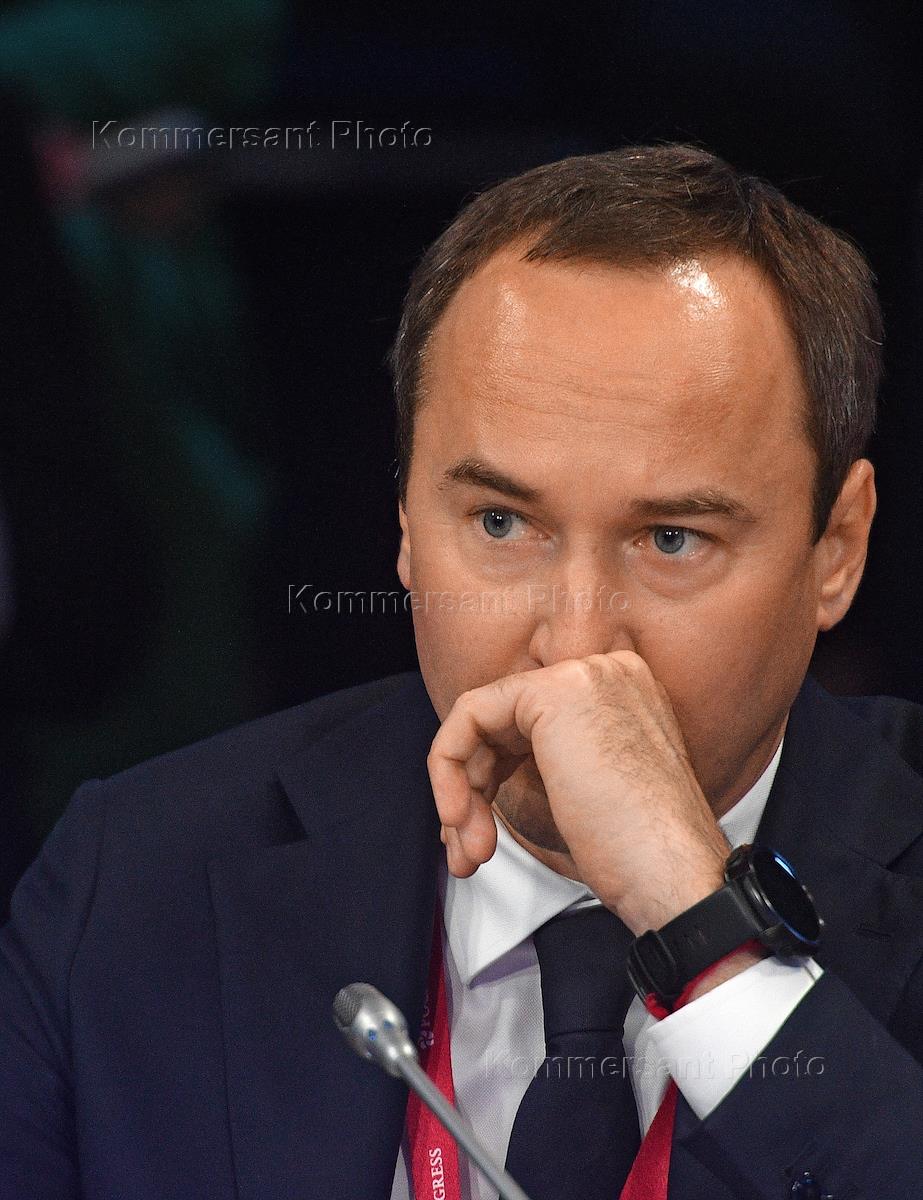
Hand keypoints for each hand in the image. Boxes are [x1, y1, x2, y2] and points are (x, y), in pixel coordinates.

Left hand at [427, 652, 729, 934]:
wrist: (673, 875)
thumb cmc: (643, 855)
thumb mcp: (586, 793)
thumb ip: (547, 761)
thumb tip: (482, 768)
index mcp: (622, 692)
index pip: (530, 720)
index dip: (495, 776)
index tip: (483, 826)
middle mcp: (605, 673)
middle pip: (503, 721)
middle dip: (471, 790)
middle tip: (470, 845)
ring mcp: (581, 677)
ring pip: (480, 721)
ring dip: (461, 793)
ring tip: (470, 849)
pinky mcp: (551, 694)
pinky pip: (469, 717)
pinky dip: (449, 770)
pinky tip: (459, 816)